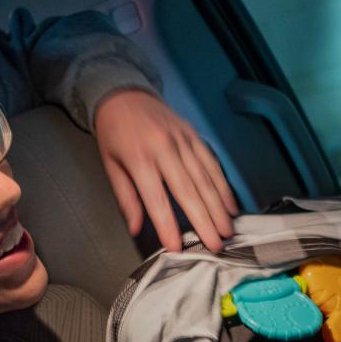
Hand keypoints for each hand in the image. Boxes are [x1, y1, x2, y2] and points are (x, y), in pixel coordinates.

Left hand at [93, 89, 238, 251]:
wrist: (124, 94)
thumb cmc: (114, 132)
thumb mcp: (111, 165)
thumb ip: (126, 198)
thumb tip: (135, 228)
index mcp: (139, 158)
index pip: (156, 199)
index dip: (168, 225)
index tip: (177, 247)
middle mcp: (164, 148)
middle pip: (188, 190)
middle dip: (204, 220)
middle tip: (215, 244)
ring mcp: (182, 140)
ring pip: (205, 178)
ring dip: (219, 207)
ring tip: (227, 229)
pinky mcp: (193, 135)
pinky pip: (212, 163)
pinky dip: (223, 186)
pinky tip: (229, 205)